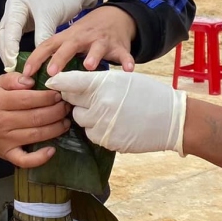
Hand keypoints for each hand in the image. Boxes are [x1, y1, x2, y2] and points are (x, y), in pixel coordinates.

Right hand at [0, 0, 99, 71]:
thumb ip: (42, 37)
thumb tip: (38, 59)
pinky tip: (20, 59)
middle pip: (3, 34)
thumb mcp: (50, 17)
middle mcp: (12, 7)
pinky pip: (15, 36)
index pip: (9, 29)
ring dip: (9, 52)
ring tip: (15, 68)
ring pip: (7, 37)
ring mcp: (16, 13)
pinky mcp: (23, 19)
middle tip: (12, 70)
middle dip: (6, 52)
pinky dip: (16, 48)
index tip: (12, 64)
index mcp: (16, 2)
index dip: (9, 48)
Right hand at [0, 72, 71, 167]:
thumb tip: (30, 81)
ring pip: (36, 135)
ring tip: (66, 121)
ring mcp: (5, 140)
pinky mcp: (8, 154)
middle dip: (56, 111)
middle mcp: (1, 122)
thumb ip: (13, 79)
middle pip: (35, 117)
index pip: (28, 99)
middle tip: (66, 106)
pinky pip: (25, 160)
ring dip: (55, 129)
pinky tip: (52, 150)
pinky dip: (39, 158)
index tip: (58, 94)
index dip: (47, 97)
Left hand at [23, 5, 136, 79]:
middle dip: (60, 58)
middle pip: (69, 46)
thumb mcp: (69, 39)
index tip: (25, 74)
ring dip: (93, 56)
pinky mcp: (119, 46)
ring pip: (97, 48)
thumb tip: (33, 76)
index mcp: (68, 37)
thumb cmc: (86, 34)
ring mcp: (102, 41)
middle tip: (52, 73)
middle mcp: (83, 37)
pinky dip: (126, 61)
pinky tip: (128, 71)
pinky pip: (123, 54)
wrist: (115, 17)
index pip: (48, 45)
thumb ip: (55, 54)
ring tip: (89, 67)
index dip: (36, 59)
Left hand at [48, 70, 186, 154]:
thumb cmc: (148, 94)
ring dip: (87, 116)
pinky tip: (113, 124)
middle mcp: (99, 104)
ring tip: (106, 111)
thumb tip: (74, 86)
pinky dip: (97, 129)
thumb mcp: (123, 79)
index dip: (58, 81)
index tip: (50, 82)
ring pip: (80, 120)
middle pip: (72, 102)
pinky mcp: (107, 141)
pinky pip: (92, 134)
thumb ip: (98, 83)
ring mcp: (103, 125)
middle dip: (77, 99)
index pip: (70, 81)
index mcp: (103, 84)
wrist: (171, 119)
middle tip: (90, 97)